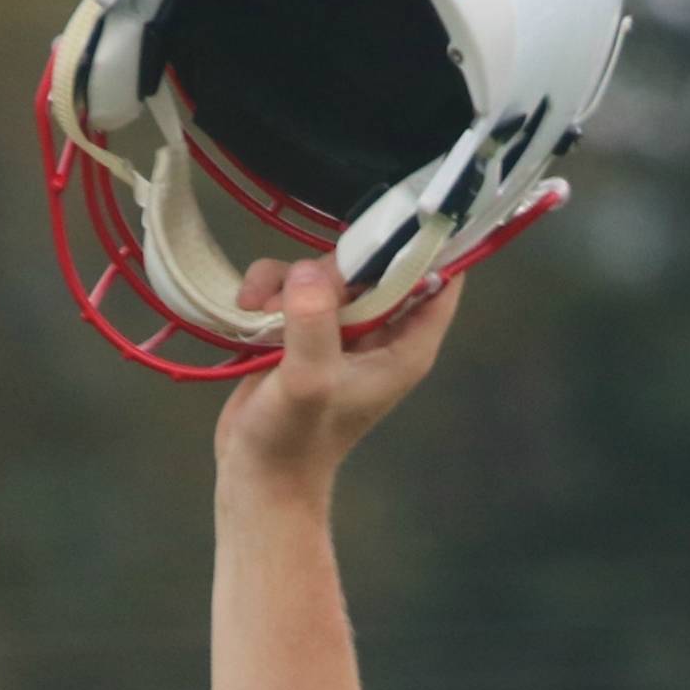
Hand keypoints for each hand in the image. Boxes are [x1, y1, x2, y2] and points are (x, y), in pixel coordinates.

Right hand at [214, 257, 463, 492]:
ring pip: (327, 268)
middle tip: (306, 293)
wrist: (256, 476)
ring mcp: (341, 327)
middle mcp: (380, 331)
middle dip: (338, 265)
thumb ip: (314, 325)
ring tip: (264, 310)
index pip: (441, 275)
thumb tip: (308, 273)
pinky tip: (249, 309)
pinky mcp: (304, 326)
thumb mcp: (307, 383)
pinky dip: (267, 288)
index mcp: (406, 346)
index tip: (396, 213)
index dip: (427, 240)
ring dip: (290, 279)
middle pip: (375, 261)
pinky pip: (292, 282)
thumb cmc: (292, 442)